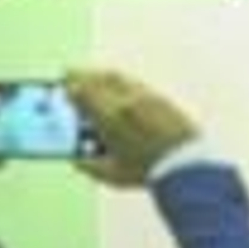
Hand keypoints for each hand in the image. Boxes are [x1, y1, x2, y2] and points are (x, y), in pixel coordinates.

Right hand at [64, 69, 196, 187]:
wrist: (184, 163)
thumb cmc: (148, 171)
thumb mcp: (112, 174)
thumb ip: (90, 167)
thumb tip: (77, 161)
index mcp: (109, 117)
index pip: (83, 92)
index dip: (71, 87)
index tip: (64, 85)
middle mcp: (125, 101)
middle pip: (98, 79)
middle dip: (81, 75)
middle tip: (70, 73)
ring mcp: (144, 97)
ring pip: (117, 77)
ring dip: (100, 74)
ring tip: (92, 76)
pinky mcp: (159, 98)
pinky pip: (134, 83)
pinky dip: (120, 81)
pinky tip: (117, 86)